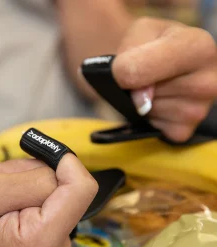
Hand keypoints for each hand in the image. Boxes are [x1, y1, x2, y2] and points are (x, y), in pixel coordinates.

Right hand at [0, 156, 97, 246]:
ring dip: (23, 182)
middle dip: (31, 174)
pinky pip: (46, 203)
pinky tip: (1, 198)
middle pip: (64, 188)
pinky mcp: (48, 242)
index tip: (43, 152)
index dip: (66, 163)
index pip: (81, 188)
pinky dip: (25, 193)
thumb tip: (66, 164)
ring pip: (53, 192)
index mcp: (42, 241)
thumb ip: (33, 177)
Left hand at [112, 17, 216, 141]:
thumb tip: (142, 102)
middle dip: (136, 86)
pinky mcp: (184, 131)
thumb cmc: (152, 43)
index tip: (121, 67)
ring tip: (156, 86)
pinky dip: (146, 118)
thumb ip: (133, 56)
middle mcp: (209, 81)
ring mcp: (199, 111)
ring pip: (145, 112)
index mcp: (199, 47)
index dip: (121, 70)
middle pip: (142, 95)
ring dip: (140, 102)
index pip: (139, 70)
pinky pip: (149, 127)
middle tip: (149, 74)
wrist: (160, 60)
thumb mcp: (139, 33)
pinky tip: (159, 102)